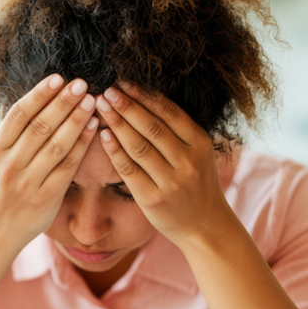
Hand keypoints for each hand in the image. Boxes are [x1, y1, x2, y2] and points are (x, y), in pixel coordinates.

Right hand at [0, 74, 98, 249]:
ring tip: (92, 100)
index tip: (58, 78)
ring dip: (76, 120)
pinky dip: (82, 144)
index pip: (19, 115)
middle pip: (40, 126)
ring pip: (56, 145)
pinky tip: (93, 127)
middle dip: (62, 102)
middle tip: (81, 83)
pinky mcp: (46, 197)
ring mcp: (28, 182)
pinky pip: (68, 166)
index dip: (40, 94)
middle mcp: (9, 165)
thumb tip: (21, 97)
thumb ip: (8, 131)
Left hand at [94, 82, 233, 246]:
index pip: (169, 112)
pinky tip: (103, 134)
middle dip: (127, 106)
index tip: (124, 81)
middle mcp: (188, 161)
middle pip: (152, 127)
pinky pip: (129, 170)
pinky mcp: (153, 199)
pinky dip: (115, 151)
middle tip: (108, 89)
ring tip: (101, 106)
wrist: (205, 227)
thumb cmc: (197, 185)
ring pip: (139, 146)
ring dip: (117, 123)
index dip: (145, 96)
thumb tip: (145, 99)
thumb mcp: (199, 154)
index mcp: (201, 144)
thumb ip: (179, 132)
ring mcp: (171, 181)